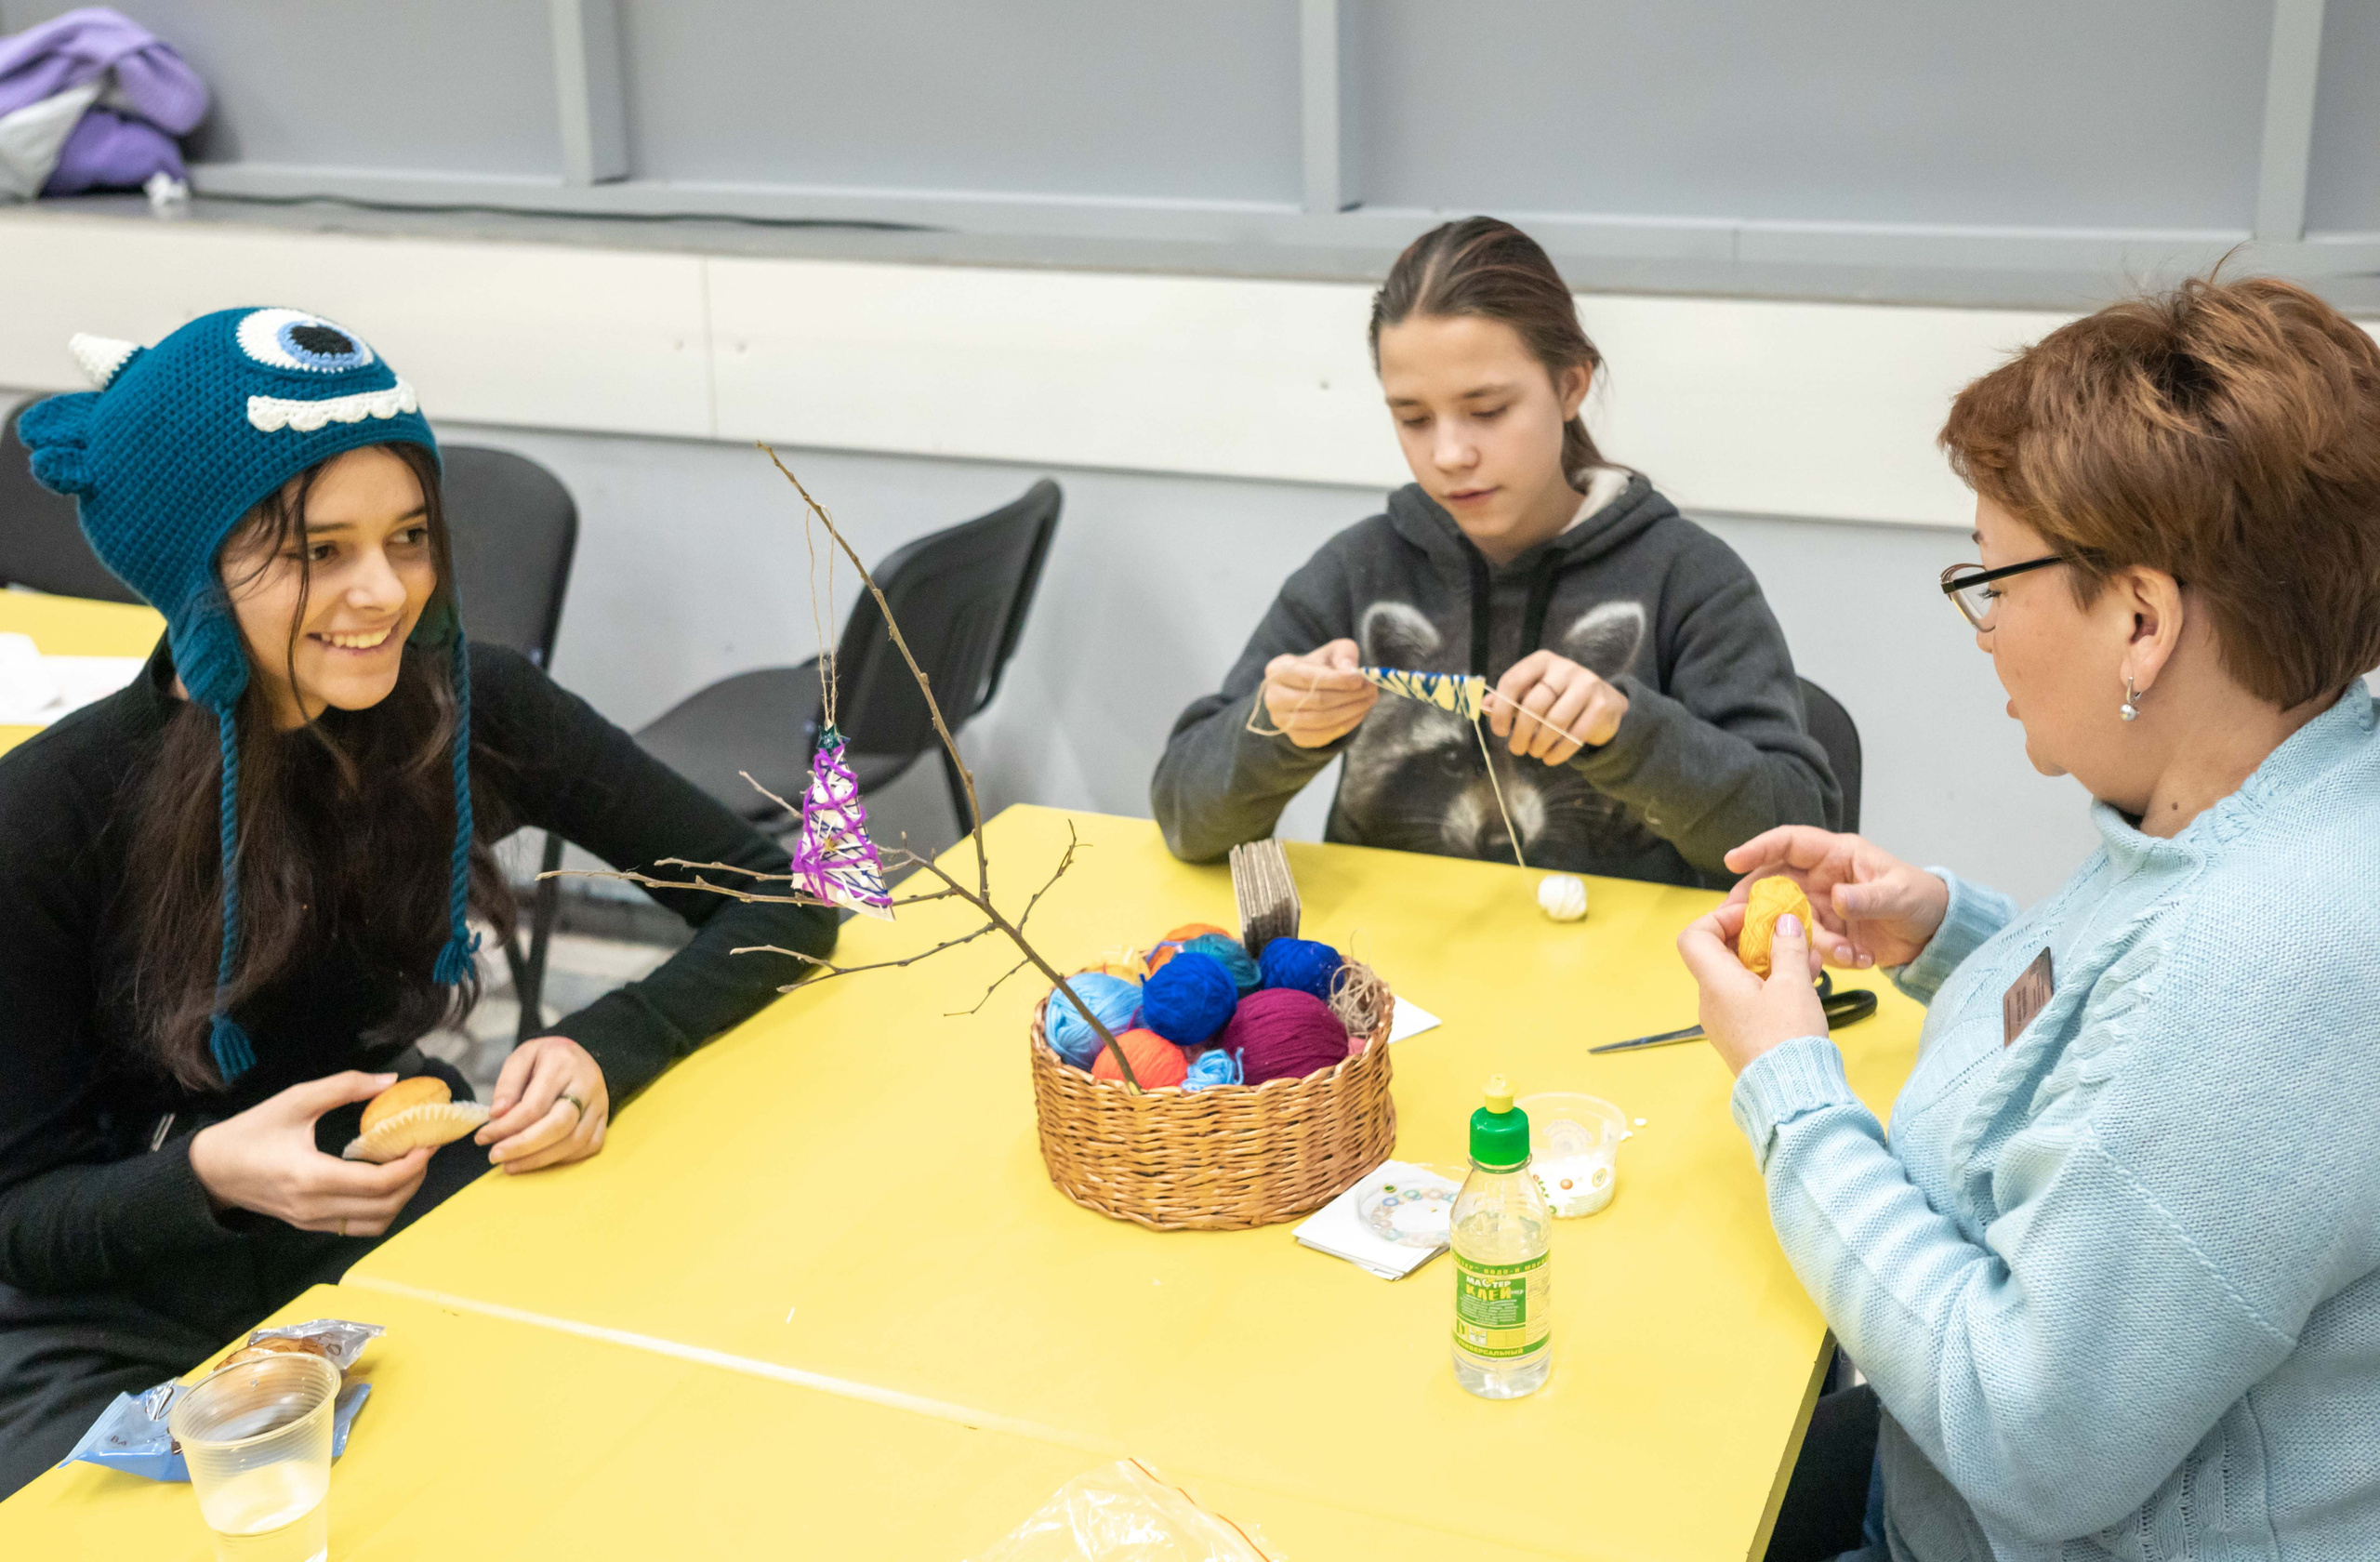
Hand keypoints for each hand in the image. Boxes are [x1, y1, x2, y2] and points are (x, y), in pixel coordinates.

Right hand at [187, 1072, 432, 1235]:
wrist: (210, 1170)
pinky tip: (384, 1180)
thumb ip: (344, 1087)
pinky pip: (359, 1226)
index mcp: (311, 1176)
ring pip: (377, 1223)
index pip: (379, 1183)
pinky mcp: (310, 1225)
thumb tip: (390, 1080)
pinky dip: (382, 1208)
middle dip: (415, 1179)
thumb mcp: (295, 1100)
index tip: (428, 1141)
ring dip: (402, 1197)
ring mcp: (312, 1221)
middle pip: (385, 1206)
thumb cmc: (251, 1131)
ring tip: (408, 1165)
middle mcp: (314, 1206)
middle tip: (424, 1149)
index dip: (413, 1164)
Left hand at [474, 1035, 608, 1173]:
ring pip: (575, 1141)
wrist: (579, 1055)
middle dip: (523, 1146)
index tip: (483, 1137)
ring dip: (539, 1159)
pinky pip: (589, 1147)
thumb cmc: (546, 1058)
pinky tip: (538, 1159)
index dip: (506, 1126)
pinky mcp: (605, 1119)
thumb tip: (497, 1115)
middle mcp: (587, 1085)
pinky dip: (562, 1159)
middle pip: (559, 1126)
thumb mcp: (522, 1057)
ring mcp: (600, 1104)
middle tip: (495, 1156)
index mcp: (563, 1064)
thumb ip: (508, 1084)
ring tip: (510, 1165)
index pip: (534, 1106)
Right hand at [1259, 639, 1376, 748]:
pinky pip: (1322, 736)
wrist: (1309, 689)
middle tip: (1372, 690)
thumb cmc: (1322, 666)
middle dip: (1349, 697)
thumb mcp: (1334, 651)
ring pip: (1321, 720)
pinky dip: (1345, 726)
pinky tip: (1359, 714)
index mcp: (1277, 670)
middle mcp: (1273, 697)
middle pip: (1316, 700)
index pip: (1307, 677)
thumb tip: (1350, 671)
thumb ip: (1344, 654)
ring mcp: (1281, 720)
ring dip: (1351, 712)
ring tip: (1369, 700)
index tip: (1360, 679)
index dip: (1336, 680)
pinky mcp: (1295, 737)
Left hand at [1487, 651, 1626, 763]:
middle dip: (1521, 733)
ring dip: (1539, 744)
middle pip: (1534, 704)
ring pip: (1555, 721)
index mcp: (1542, 661)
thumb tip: (1484, 707)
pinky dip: (1558, 752)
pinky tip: (1550, 758)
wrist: (1604, 702)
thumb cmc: (1559, 698)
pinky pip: (1575, 735)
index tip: (1499, 731)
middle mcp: (1565, 668)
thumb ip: (1508, 699)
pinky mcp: (1601, 706)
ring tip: (1534, 752)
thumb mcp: (1533, 692)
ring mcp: (1586, 685)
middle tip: (1517, 749)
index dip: (1501, 710)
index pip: (1513, 681)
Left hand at [1676, 903, 1828, 1076]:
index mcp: (1715, 983)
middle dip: (1756, 939)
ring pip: (1741, 977)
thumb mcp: (1794, 984)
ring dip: (1771, 962)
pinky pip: (1750, 999)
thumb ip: (1787, 947)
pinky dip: (1773, 985)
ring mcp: (1724, 1021)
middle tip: (1786, 934)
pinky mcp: (1741, 1036)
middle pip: (1721, 955)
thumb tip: (1784, 922)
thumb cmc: (1788, 1038)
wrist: (1793, 1094)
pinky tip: (1806, 982)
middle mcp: (1711, 1001)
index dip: (1720, 919)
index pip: (1694, 937)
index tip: (1752, 917)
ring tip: (1807, 958)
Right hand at [1722, 827, 1948, 970]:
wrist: (1934, 936)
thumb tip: (1836, 898)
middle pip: (1773, 884)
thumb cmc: (1920, 899)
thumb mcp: (1898, 894)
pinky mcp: (1825, 933)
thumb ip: (1867, 897)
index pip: (1788, 843)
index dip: (1758, 848)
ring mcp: (1820, 907)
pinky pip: (1810, 946)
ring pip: (1790, 922)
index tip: (1732, 861)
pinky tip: (1860, 958)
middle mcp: (1820, 878)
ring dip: (1810, 942)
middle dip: (1757, 904)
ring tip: (1849, 953)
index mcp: (1835, 855)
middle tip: (1738, 922)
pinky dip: (1829, 957)